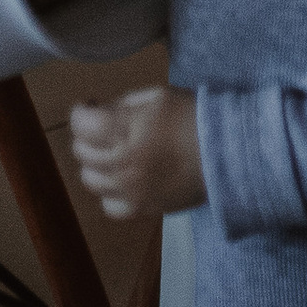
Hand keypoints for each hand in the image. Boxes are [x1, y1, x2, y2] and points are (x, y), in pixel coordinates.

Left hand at [67, 86, 204, 222]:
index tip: (90, 105)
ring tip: (111, 152)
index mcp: (126, 131)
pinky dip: (109, 192)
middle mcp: (123, 165)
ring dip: (94, 163)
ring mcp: (131, 192)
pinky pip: (109, 207)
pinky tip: (122, 178)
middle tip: (102, 126)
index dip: (80, 111)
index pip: (82, 125)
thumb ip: (123, 104)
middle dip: (87, 134)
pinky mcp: (142, 210)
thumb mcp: (157, 95)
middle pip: (81, 152)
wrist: (225, 155)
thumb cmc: (191, 118)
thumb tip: (101, 112)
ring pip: (90, 180)